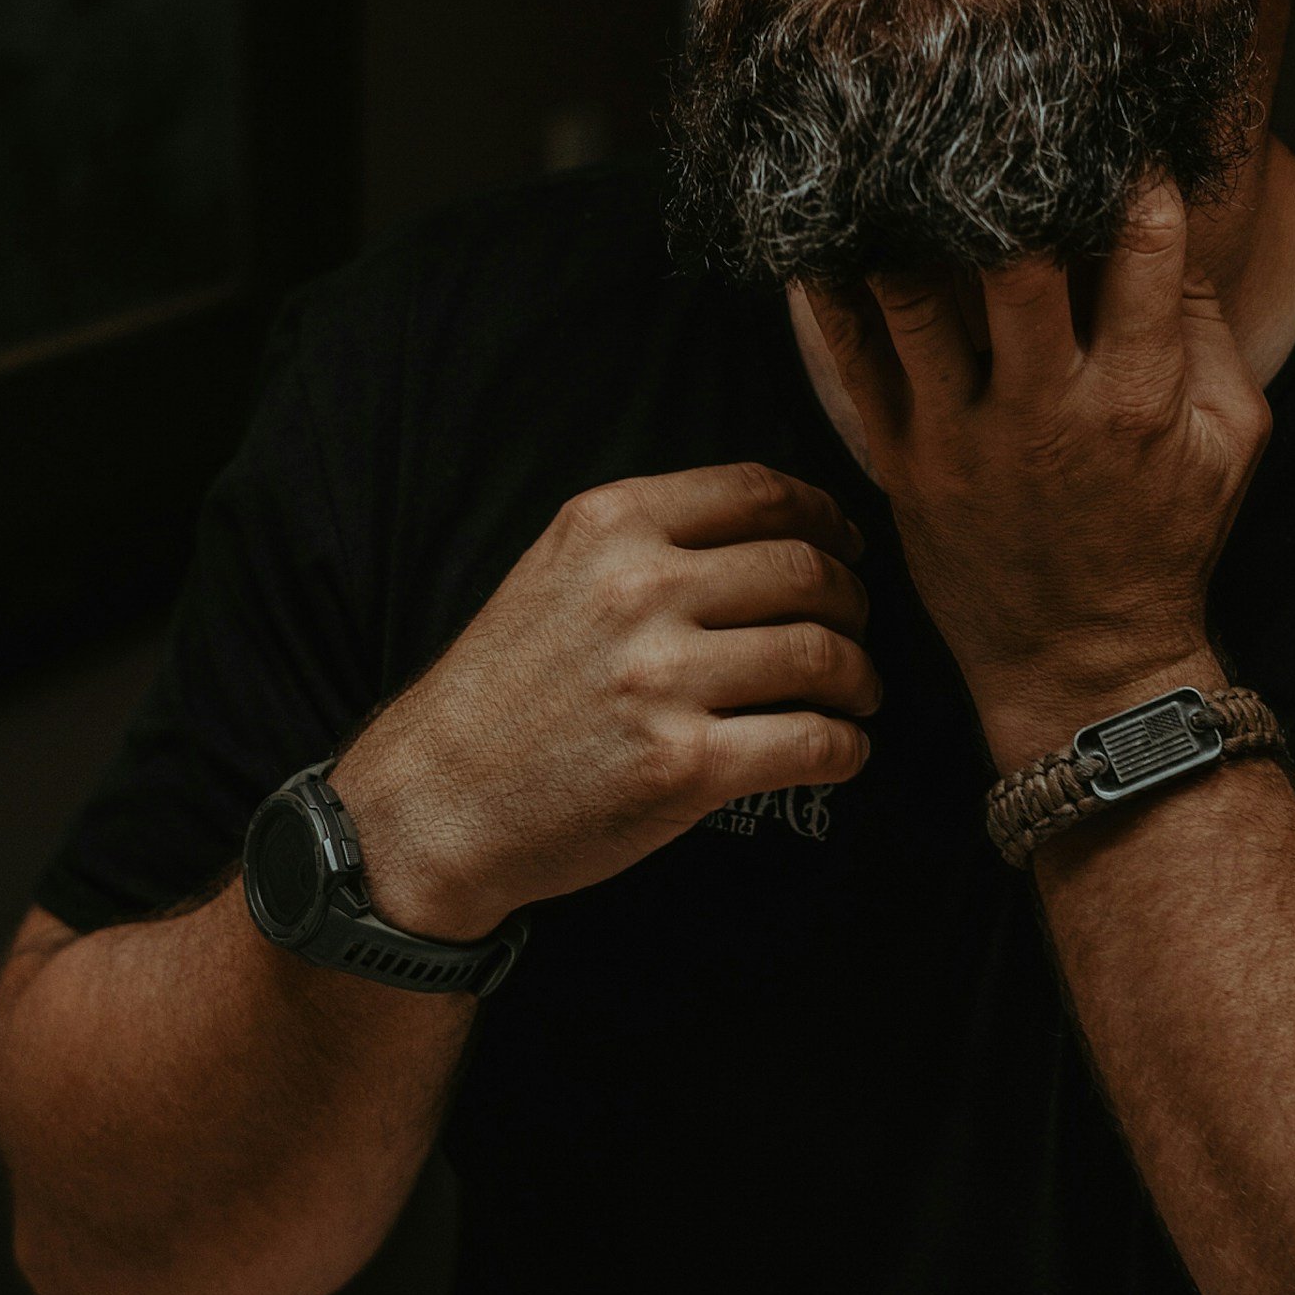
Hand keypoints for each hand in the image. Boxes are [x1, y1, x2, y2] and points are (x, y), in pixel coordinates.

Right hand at [330, 464, 878, 937]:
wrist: (435, 802)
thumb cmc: (504, 690)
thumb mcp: (557, 571)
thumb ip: (652, 539)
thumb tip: (782, 533)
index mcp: (613, 525)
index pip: (761, 493)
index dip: (827, 517)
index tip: (848, 547)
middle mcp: (639, 589)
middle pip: (807, 571)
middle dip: (853, 603)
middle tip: (855, 631)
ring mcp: (662, 678)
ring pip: (823, 655)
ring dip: (860, 678)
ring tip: (857, 695)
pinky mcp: (683, 765)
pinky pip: (814, 742)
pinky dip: (846, 748)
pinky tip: (840, 753)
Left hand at [803, 182, 1268, 772]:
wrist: (1081, 664)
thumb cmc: (1162, 543)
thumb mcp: (1229, 442)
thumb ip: (1208, 334)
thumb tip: (1176, 228)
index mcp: (1137, 397)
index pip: (1142, 253)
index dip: (1128, 179)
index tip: (1109, 134)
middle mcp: (1046, 410)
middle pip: (1014, 262)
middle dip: (1001, 180)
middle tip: (981, 114)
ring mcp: (963, 436)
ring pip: (915, 298)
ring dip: (900, 217)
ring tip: (889, 146)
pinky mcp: (902, 459)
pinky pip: (853, 357)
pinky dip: (831, 289)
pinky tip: (821, 228)